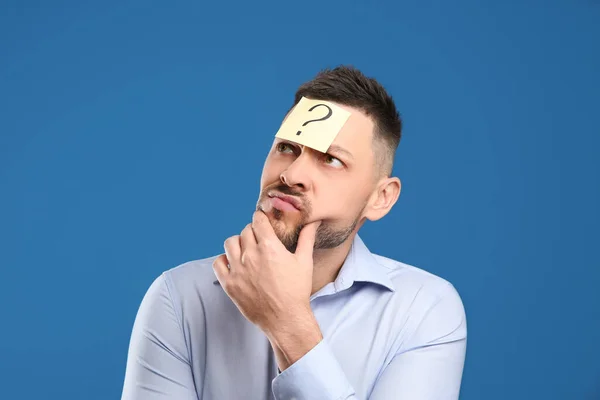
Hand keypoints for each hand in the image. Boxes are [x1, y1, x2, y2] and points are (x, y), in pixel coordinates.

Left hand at [212, 211, 320, 333]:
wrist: (285, 319)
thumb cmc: (297, 290)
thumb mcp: (304, 262)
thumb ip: (307, 238)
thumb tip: (313, 221)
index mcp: (270, 248)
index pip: (258, 220)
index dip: (261, 218)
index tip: (263, 222)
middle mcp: (251, 256)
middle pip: (245, 231)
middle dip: (252, 231)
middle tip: (259, 239)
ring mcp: (238, 270)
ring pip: (230, 243)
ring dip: (238, 243)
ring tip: (246, 250)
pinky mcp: (229, 284)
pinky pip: (218, 262)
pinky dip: (224, 259)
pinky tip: (234, 263)